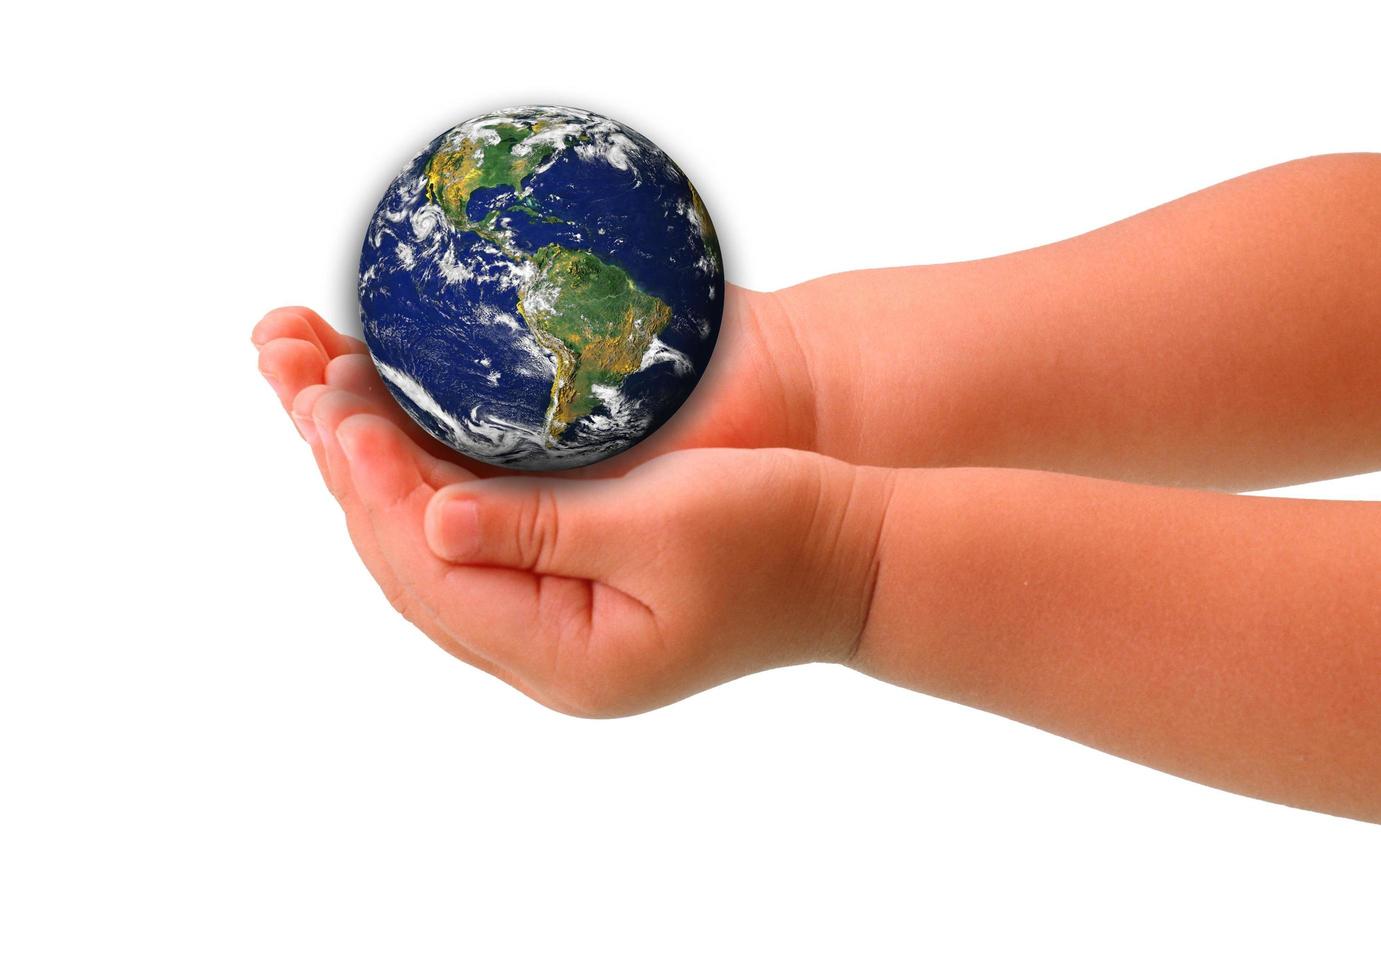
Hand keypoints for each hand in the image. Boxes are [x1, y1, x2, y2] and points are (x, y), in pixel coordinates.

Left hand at [253, 299, 889, 713]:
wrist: (853, 558)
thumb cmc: (778, 536)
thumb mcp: (662, 526)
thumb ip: (541, 527)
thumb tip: (429, 518)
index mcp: (568, 657)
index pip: (436, 576)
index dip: (378, 492)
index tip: (337, 412)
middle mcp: (547, 654)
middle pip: (417, 569)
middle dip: (358, 479)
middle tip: (305, 390)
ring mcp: (557, 622)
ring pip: (435, 552)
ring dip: (379, 478)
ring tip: (322, 400)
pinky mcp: (570, 584)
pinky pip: (473, 536)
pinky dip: (427, 481)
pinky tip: (393, 431)